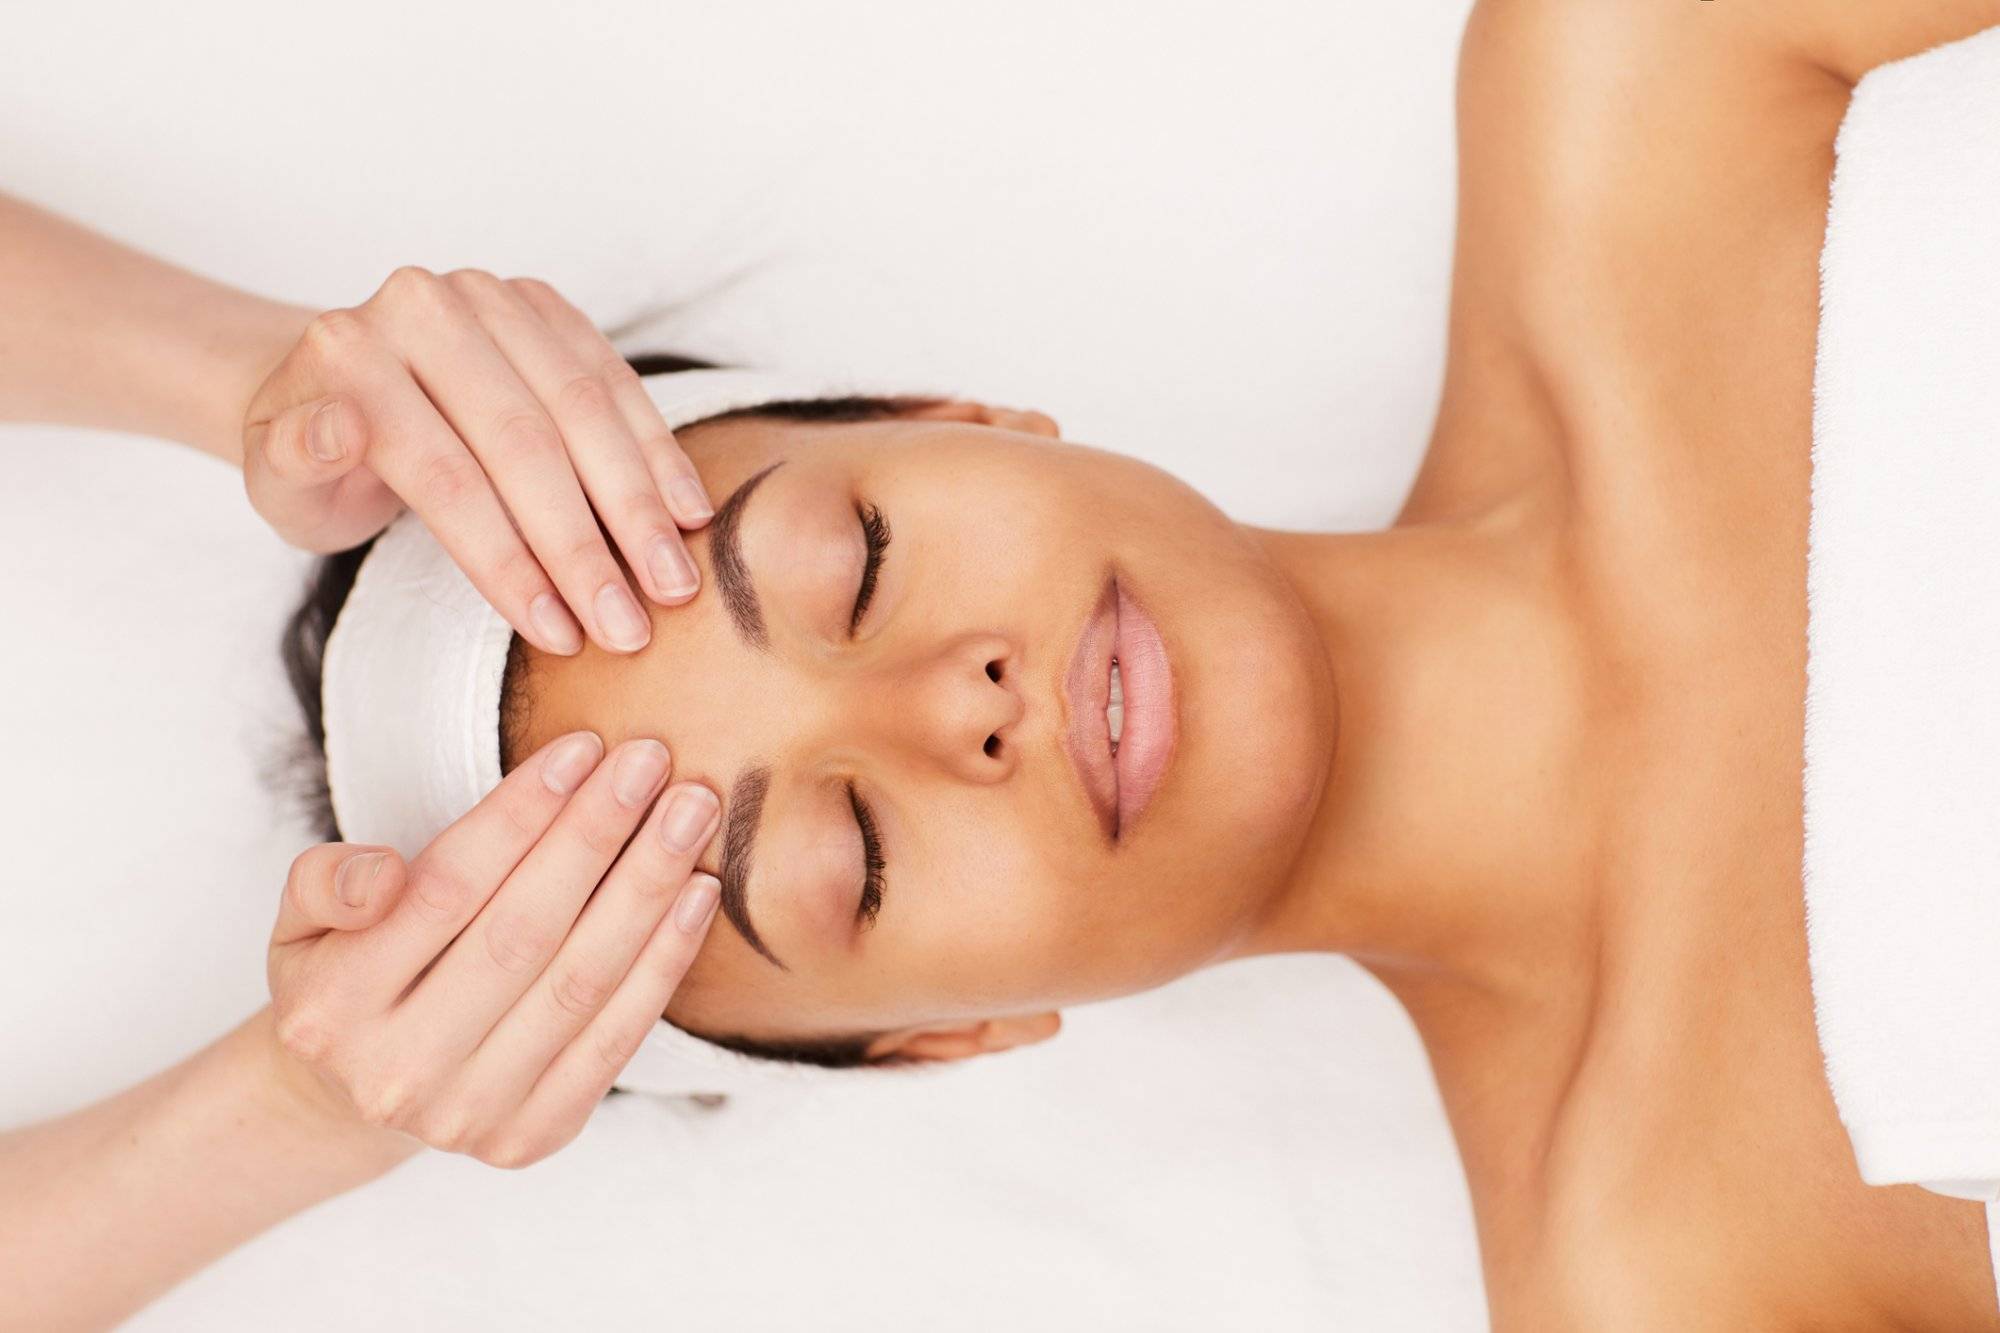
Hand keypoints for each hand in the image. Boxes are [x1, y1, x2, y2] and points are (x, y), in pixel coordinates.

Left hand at [240, 268, 714, 655]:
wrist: (340, 389)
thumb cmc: (317, 462)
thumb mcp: (280, 483)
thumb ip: (300, 460)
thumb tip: (336, 429)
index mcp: (349, 351)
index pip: (445, 473)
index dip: (507, 560)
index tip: (558, 633)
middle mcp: (424, 305)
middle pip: (523, 441)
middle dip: (586, 545)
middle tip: (631, 626)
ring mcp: (491, 297)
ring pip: (583, 407)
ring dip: (638, 504)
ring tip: (673, 584)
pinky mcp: (545, 306)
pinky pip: (617, 380)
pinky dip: (657, 452)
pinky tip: (688, 515)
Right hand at [261, 732, 721, 1166]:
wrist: (357, 1096)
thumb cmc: (348, 974)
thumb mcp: (303, 921)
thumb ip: (327, 881)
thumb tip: (383, 875)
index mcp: (332, 1005)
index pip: (446, 888)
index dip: (521, 814)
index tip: (582, 749)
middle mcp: (398, 1070)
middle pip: (523, 932)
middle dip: (597, 836)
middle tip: (651, 762)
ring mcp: (469, 1113)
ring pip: (579, 981)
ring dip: (646, 888)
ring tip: (690, 812)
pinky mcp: (533, 1134)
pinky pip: (616, 1037)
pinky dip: (664, 961)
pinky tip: (696, 894)